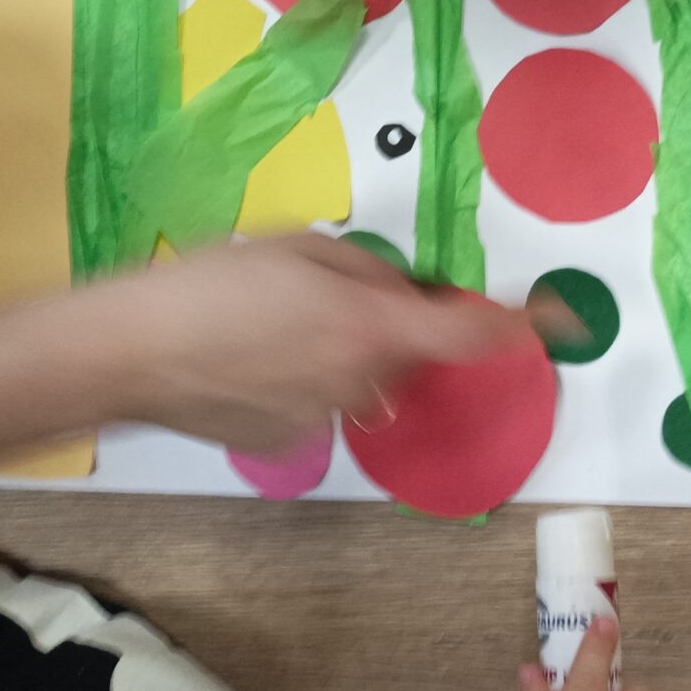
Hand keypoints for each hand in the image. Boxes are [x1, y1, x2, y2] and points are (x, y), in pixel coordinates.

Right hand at [82, 235, 547, 453]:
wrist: (132, 351)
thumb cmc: (213, 282)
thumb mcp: (298, 249)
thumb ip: (365, 273)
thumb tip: (402, 294)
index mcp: (371, 326)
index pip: (468, 330)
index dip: (519, 324)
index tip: (557, 321)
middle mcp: (361, 382)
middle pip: (403, 351)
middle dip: (385, 323)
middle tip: (322, 291)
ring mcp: (324, 419)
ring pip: (357, 378)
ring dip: (335, 351)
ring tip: (262, 323)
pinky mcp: (288, 441)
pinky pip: (315, 401)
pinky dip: (296, 379)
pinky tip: (242, 361)